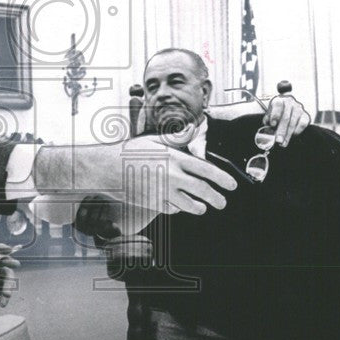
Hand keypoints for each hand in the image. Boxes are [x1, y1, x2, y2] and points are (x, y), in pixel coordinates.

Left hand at [0, 243, 19, 312]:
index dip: (0, 248)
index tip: (8, 249)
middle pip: (4, 260)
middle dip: (10, 262)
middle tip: (16, 264)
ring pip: (8, 275)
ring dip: (9, 283)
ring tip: (7, 294)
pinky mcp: (2, 285)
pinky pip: (7, 288)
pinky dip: (6, 296)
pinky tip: (2, 304)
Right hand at [35, 140, 236, 215]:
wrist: (107, 169)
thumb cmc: (129, 152)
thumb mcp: (154, 140)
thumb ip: (177, 138)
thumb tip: (194, 129)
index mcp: (176, 159)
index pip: (207, 170)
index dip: (222, 179)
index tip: (232, 186)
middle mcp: (173, 176)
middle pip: (204, 191)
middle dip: (217, 199)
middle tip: (222, 202)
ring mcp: (164, 192)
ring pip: (192, 206)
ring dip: (200, 207)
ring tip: (202, 207)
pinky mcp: (155, 204)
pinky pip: (174, 210)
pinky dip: (178, 209)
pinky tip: (177, 205)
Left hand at [264, 94, 309, 146]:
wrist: (290, 106)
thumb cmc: (277, 112)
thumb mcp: (270, 114)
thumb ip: (267, 120)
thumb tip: (268, 128)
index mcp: (279, 101)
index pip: (278, 106)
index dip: (275, 115)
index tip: (272, 124)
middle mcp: (290, 103)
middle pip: (286, 118)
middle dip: (281, 131)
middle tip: (278, 140)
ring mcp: (299, 109)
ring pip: (293, 123)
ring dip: (288, 135)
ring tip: (283, 143)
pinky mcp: (306, 115)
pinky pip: (302, 124)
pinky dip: (297, 131)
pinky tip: (292, 136)